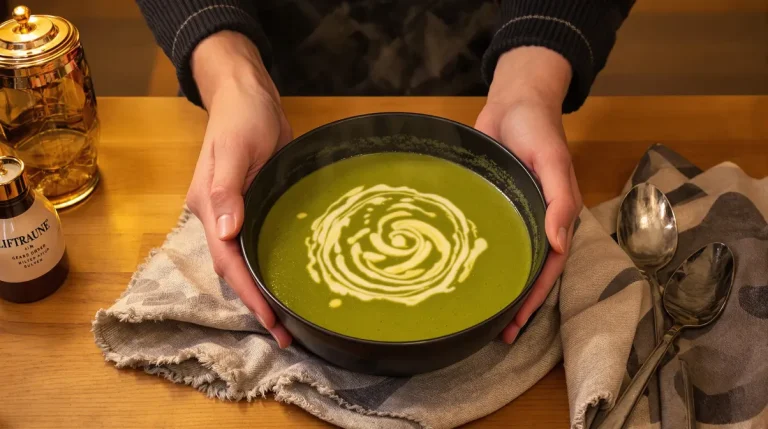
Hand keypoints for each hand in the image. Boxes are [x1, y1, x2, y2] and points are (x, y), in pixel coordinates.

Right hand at [187, 31, 292, 346]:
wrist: (249, 95)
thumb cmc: (241, 117)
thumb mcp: (235, 149)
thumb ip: (228, 190)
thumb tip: (225, 232)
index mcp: (208, 208)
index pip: (228, 262)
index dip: (249, 293)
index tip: (272, 321)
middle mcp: (220, 218)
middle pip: (236, 270)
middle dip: (258, 304)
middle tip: (288, 334)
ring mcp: (238, 214)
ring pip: (248, 261)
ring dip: (266, 290)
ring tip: (292, 319)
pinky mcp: (256, 207)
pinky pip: (262, 244)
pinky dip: (273, 267)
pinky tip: (292, 280)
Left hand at [475, 47, 582, 343]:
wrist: (513, 100)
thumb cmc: (536, 128)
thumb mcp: (551, 160)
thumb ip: (558, 200)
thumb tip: (558, 243)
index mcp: (555, 215)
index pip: (548, 265)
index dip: (535, 296)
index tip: (516, 324)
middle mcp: (535, 219)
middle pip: (529, 269)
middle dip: (516, 303)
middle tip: (496, 334)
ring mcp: (513, 213)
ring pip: (509, 257)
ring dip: (499, 285)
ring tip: (480, 315)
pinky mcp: (491, 203)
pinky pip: (489, 235)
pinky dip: (483, 257)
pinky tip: (464, 270)